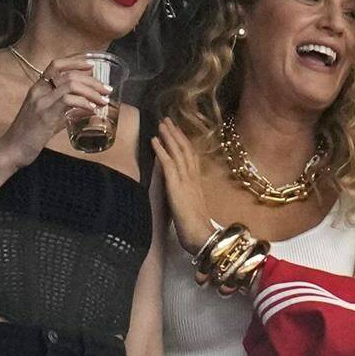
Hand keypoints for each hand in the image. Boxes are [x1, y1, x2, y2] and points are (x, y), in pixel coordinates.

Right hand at [0, 54, 112, 170]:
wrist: (11, 150)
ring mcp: (41, 101)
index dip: (75, 61)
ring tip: (103, 100)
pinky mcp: (45, 114)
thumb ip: (64, 112)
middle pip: (69, 74)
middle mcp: (38, 91)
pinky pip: (68, 100)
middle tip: (106, 89)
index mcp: (38, 88)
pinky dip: (84, 102)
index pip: (56, 64)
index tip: (92, 66)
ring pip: (71, 84)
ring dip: (91, 91)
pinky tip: (92, 109)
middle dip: (92, 80)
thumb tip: (84, 110)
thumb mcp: (48, 119)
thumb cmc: (28, 136)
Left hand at [152, 118, 215, 254]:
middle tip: (167, 119)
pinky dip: (161, 150)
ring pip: (177, 152)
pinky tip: (153, 140)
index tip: (177, 130)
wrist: (201, 236)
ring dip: (168, 136)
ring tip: (161, 123)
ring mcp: (184, 180)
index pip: (191, 156)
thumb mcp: (190, 206)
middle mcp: (192, 177)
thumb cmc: (196, 227)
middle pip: (185, 149)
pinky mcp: (176, 186)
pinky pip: (168, 164)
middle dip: (176, 133)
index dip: (184, 142)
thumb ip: (186, 195)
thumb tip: (177, 189)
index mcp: (196, 182)